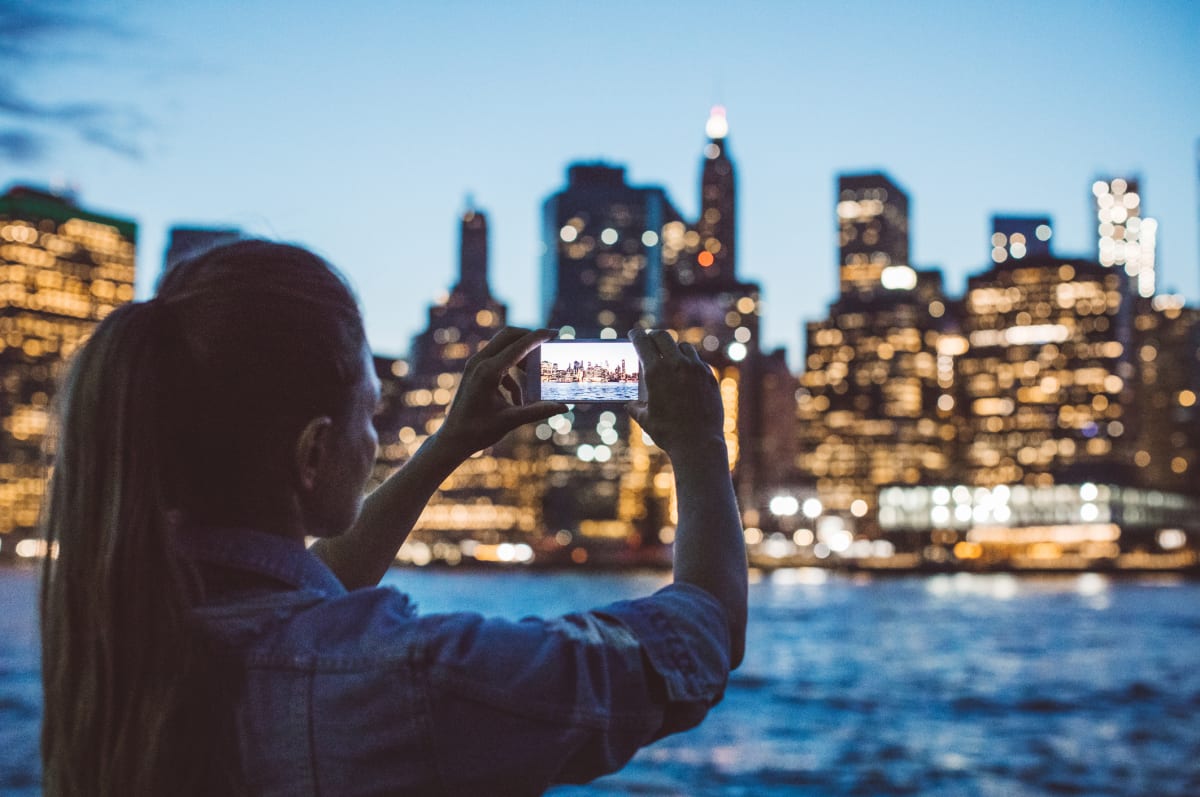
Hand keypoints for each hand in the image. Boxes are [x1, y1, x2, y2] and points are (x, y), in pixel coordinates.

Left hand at [437, 327, 567, 457]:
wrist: (452, 439)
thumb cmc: (478, 431)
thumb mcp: (511, 421)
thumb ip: (538, 411)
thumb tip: (564, 407)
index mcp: (488, 371)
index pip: (519, 345)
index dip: (539, 337)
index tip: (556, 333)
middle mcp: (479, 362)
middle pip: (509, 335)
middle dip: (530, 337)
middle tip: (549, 343)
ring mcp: (475, 365)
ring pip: (503, 347)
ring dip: (522, 357)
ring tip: (535, 376)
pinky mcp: (474, 371)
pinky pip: (498, 361)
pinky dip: (512, 373)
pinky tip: (517, 398)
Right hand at [626, 328, 726, 458]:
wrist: (699, 443)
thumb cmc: (667, 432)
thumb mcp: (644, 419)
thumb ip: (635, 407)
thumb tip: (630, 404)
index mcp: (656, 372)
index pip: (642, 342)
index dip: (636, 335)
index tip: (634, 334)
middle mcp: (676, 365)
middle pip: (663, 336)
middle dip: (653, 336)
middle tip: (650, 340)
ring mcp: (696, 369)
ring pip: (683, 346)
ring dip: (674, 348)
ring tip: (670, 356)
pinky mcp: (710, 377)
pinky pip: (698, 361)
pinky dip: (689, 362)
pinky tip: (686, 372)